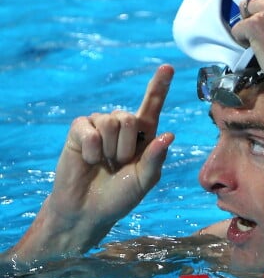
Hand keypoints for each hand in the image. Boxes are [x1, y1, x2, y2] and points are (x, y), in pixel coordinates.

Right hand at [8, 64, 174, 267]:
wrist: (88, 210)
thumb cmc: (119, 196)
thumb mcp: (143, 181)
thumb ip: (155, 159)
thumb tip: (169, 134)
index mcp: (141, 136)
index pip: (151, 106)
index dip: (159, 87)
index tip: (168, 67)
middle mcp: (121, 127)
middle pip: (128, 117)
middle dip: (125, 148)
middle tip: (118, 164)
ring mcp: (99, 126)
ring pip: (110, 121)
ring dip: (108, 150)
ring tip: (103, 163)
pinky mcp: (79, 130)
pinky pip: (88, 129)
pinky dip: (91, 150)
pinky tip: (88, 160)